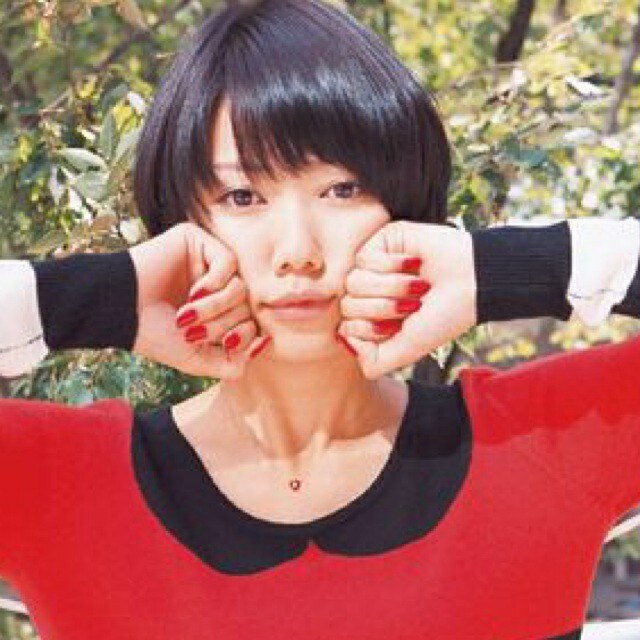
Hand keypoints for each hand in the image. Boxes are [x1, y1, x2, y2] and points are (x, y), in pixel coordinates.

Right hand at [128, 221, 269, 378]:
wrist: (120, 312)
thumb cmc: (155, 335)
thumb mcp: (198, 360)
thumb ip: (233, 363)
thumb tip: (265, 343)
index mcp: (219, 309)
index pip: (253, 321)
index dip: (242, 337)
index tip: (219, 345)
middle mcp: (217, 284)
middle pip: (248, 306)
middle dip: (223, 325)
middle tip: (193, 331)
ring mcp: (207, 261)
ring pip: (241, 286)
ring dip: (216, 307)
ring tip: (188, 314)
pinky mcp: (197, 241)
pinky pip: (229, 261)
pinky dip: (216, 283)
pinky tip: (194, 292)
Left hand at [337, 220, 476, 379]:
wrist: (472, 281)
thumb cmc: (443, 316)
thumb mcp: (408, 349)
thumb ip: (373, 361)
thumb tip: (342, 339)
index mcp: (373, 316)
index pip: (346, 327)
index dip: (372, 330)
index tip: (402, 327)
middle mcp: (369, 292)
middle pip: (347, 305)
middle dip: (384, 309)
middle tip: (414, 305)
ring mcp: (371, 266)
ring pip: (354, 282)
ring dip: (392, 287)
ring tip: (418, 285)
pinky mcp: (380, 241)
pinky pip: (364, 258)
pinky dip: (393, 265)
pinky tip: (414, 263)